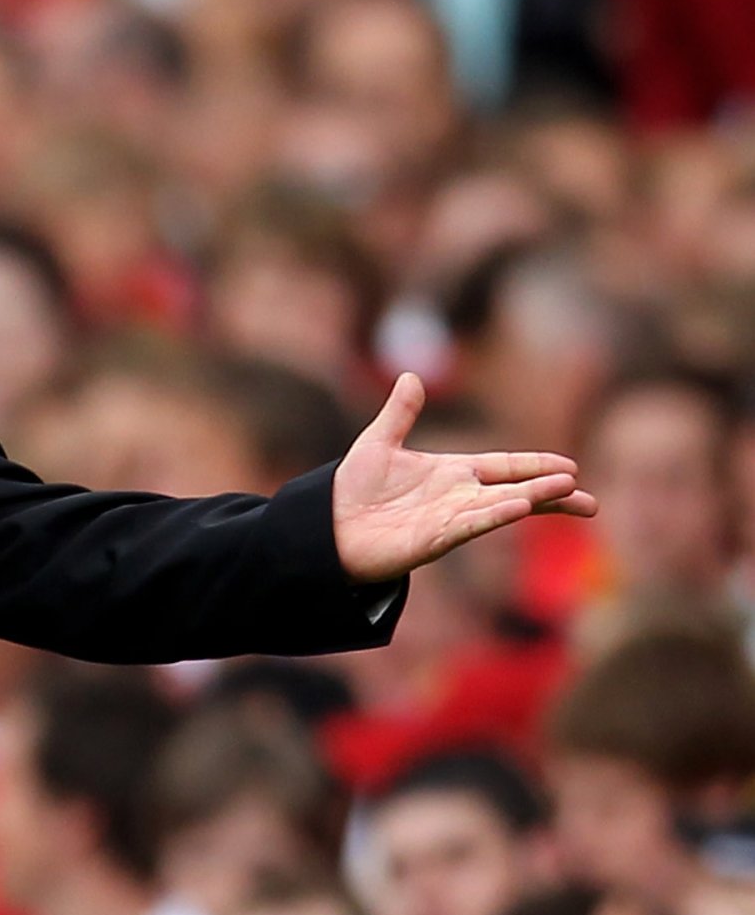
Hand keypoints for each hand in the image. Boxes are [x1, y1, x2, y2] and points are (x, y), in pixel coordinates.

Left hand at [332, 374, 594, 583]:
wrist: (326, 527)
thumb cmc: (351, 490)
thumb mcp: (377, 443)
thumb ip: (399, 413)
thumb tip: (409, 375)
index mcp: (451, 473)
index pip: (504, 467)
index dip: (535, 467)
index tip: (570, 468)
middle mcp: (458, 498)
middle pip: (516, 492)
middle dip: (552, 494)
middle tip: (590, 501)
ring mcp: (448, 519)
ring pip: (501, 507)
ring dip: (533, 499)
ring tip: (568, 492)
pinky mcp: (433, 539)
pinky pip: (470, 525)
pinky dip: (495, 515)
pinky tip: (519, 507)